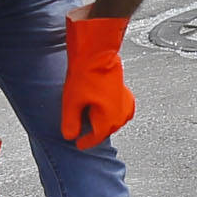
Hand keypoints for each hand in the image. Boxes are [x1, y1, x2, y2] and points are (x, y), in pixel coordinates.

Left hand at [60, 14, 134, 146]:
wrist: (98, 52)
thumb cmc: (87, 75)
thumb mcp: (71, 102)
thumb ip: (70, 123)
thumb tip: (70, 136)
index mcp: (108, 119)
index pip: (96, 138)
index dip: (85, 142)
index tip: (78, 144)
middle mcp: (120, 114)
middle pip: (107, 130)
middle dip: (95, 133)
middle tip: (83, 133)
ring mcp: (125, 103)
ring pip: (116, 121)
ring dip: (105, 123)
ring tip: (92, 121)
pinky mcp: (125, 92)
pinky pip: (122, 110)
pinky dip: (114, 113)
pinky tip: (107, 108)